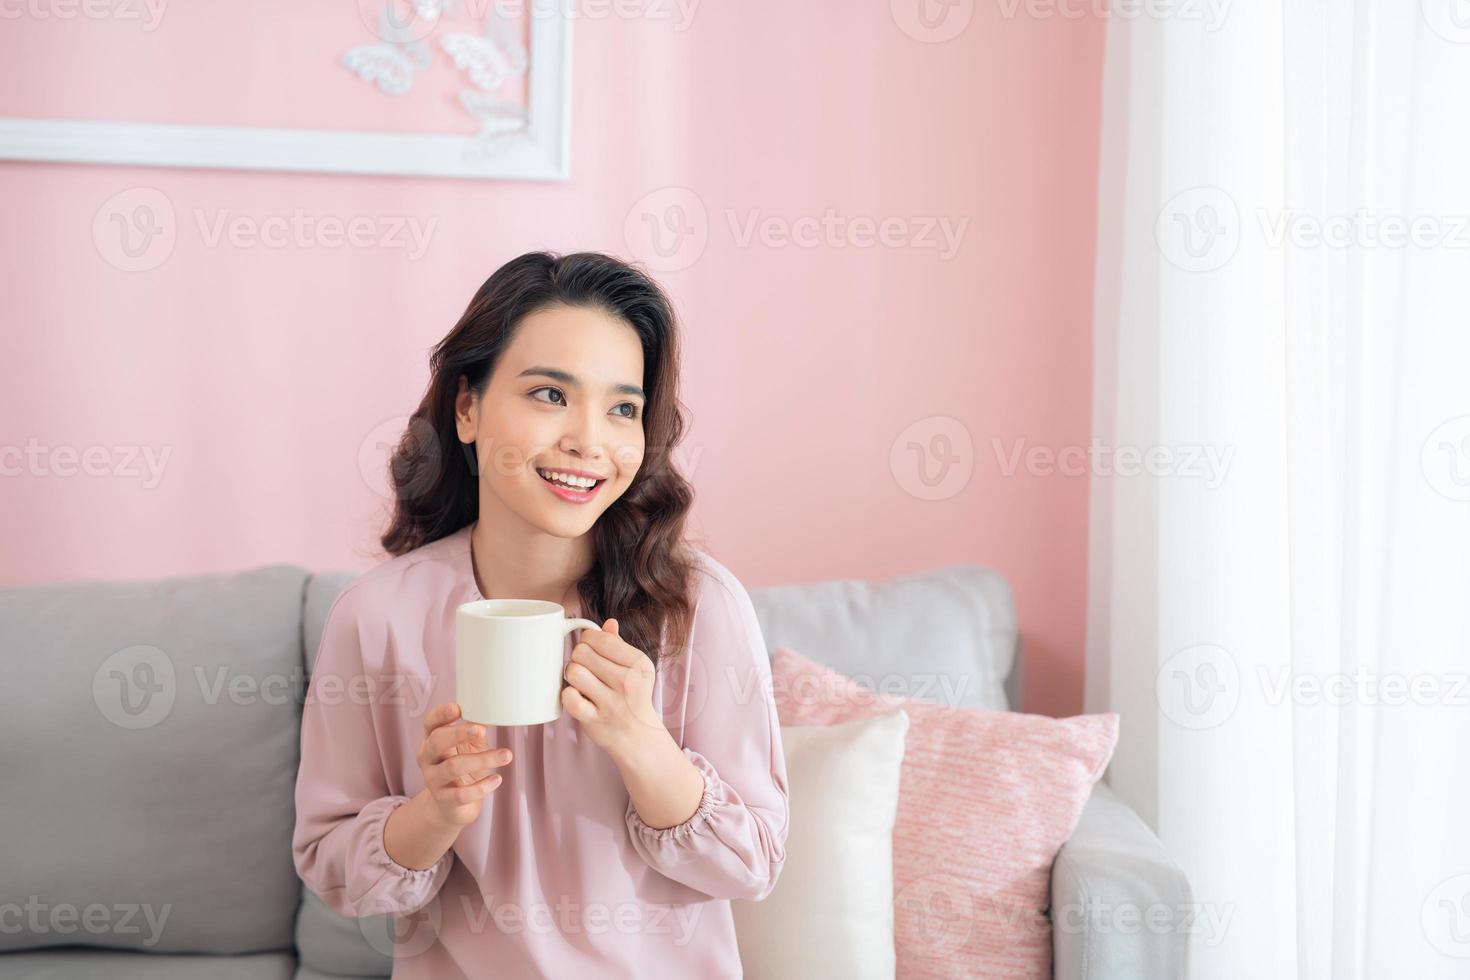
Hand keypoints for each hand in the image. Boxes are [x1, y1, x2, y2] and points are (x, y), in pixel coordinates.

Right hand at [415, 702, 511, 827]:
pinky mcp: (444, 800)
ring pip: (452, 767)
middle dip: (459, 734)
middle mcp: (427, 758)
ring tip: (506, 755)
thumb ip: (475, 734)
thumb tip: (488, 720)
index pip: (430, 723)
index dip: (441, 714)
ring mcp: (433, 780)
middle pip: (436, 742)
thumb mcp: (469, 746)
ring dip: (482, 760)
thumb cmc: (463, 767)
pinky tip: (497, 779)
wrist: (452, 806)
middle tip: (481, 729)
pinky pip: (462, 794)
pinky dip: (482, 786)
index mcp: (432, 739)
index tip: (457, 708)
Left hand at [561, 618, 664, 760]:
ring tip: (580, 681)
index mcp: (638, 663)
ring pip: (574, 672)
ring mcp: (612, 703)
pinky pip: (569, 698)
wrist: (638, 737)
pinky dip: (568, 695)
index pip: (600, 638)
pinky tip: (577, 696)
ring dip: (572, 675)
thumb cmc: (633, 697)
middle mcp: (628, 682)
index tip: (590, 649)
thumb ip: (619, 644)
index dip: (588, 640)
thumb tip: (608, 623)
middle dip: (578, 657)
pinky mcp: (595, 720)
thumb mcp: (634, 668)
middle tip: (585, 668)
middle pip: (582, 652)